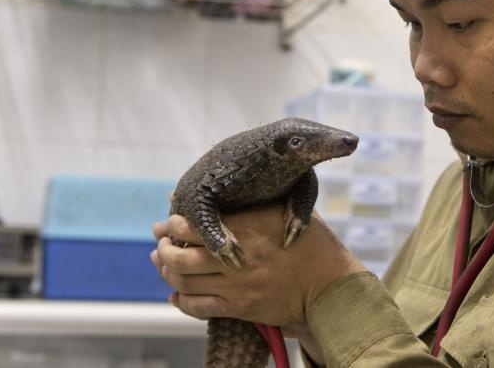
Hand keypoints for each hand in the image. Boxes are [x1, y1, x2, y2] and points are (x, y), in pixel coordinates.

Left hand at [149, 205, 365, 327]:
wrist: (329, 285)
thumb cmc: (312, 243)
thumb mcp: (289, 210)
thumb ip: (259, 200)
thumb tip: (233, 186)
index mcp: (245, 228)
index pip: (191, 225)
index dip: (174, 223)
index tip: (173, 221)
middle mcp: (235, 257)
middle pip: (178, 256)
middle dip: (163, 249)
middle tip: (163, 244)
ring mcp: (236, 285)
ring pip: (184, 281)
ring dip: (168, 273)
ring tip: (167, 265)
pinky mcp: (240, 308)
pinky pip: (199, 308)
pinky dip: (182, 301)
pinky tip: (178, 294)